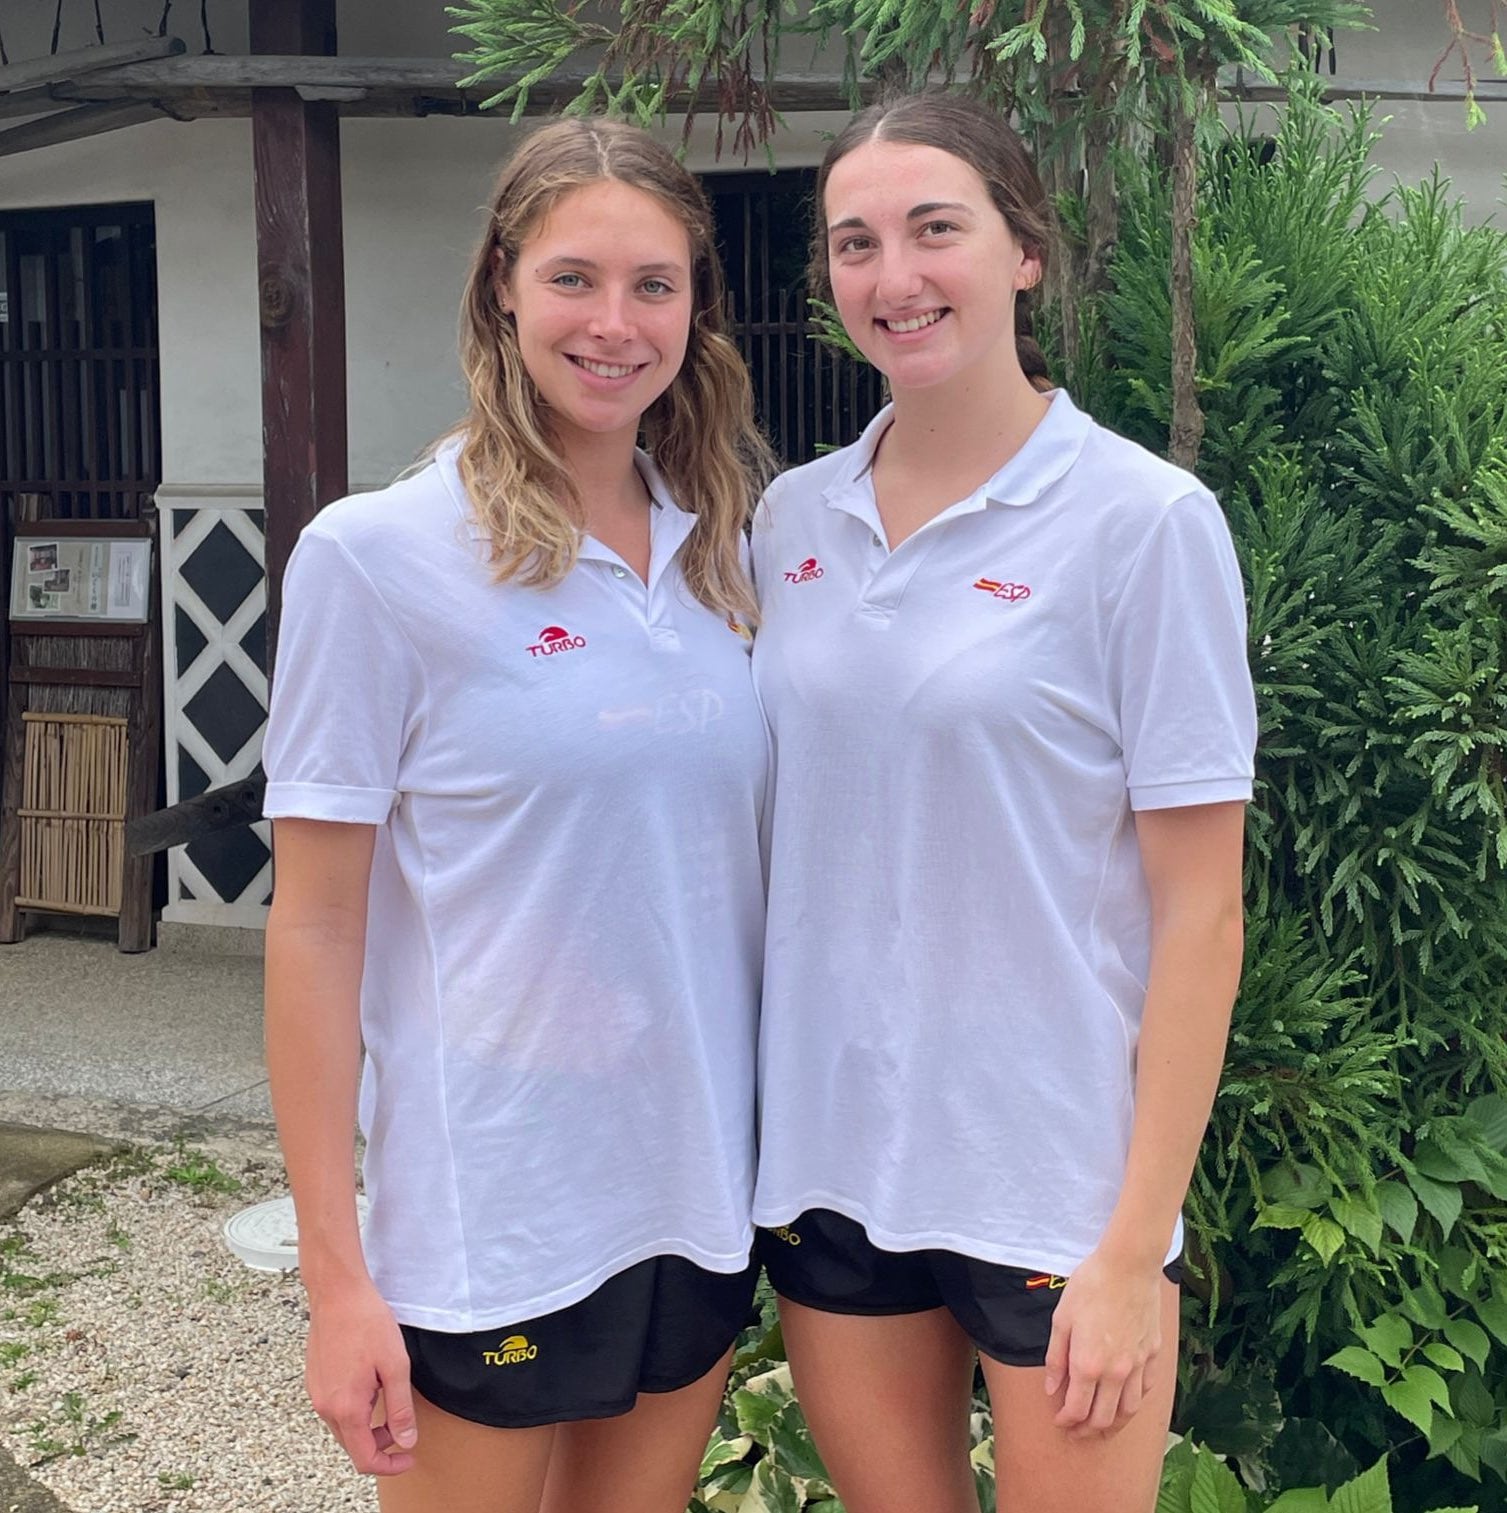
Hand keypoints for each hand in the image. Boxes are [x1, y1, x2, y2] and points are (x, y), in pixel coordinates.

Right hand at [305, 1281, 418, 1475]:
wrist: (338, 1293)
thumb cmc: (368, 1323)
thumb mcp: (395, 1366)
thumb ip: (400, 1408)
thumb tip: (405, 1441)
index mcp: (346, 1408)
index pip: (364, 1458)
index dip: (389, 1465)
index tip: (408, 1456)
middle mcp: (325, 1407)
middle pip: (353, 1446)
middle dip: (381, 1444)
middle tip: (404, 1426)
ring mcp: (317, 1394)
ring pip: (344, 1428)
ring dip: (368, 1426)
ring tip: (389, 1399)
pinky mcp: (315, 1381)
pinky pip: (335, 1409)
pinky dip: (355, 1410)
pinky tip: (370, 1387)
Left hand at [1042, 1246, 1165, 1435]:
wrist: (1128, 1266)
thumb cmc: (1090, 1286)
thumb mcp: (1061, 1319)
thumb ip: (1056, 1359)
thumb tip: (1052, 1390)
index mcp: (1088, 1365)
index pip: (1077, 1409)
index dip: (1067, 1421)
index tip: (1060, 1423)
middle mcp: (1116, 1373)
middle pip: (1104, 1418)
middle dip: (1088, 1431)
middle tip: (1077, 1432)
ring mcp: (1138, 1365)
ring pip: (1129, 1411)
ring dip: (1114, 1425)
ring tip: (1103, 1427)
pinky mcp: (1153, 1354)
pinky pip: (1146, 1389)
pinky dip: (1134, 1402)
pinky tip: (1126, 1401)